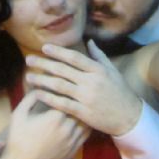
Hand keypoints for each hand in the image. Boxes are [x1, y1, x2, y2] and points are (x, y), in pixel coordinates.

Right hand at [0, 91, 89, 158]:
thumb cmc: (18, 138)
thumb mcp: (19, 114)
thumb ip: (30, 97)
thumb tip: (40, 85)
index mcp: (54, 117)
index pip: (67, 97)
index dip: (67, 90)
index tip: (65, 84)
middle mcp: (67, 128)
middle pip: (79, 108)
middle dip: (76, 100)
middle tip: (75, 93)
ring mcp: (72, 141)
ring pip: (85, 121)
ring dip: (83, 112)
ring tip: (81, 105)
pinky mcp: (73, 151)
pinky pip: (86, 134)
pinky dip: (85, 125)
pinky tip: (82, 120)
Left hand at [25, 41, 142, 136]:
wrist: (129, 117)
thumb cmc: (120, 91)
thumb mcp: (112, 70)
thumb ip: (99, 56)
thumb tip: (89, 41)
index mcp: (98, 70)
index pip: (74, 57)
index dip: (58, 52)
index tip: (44, 47)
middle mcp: (91, 82)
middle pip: (63, 70)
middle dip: (44, 64)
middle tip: (28, 60)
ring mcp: (86, 98)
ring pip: (59, 86)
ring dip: (42, 80)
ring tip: (28, 77)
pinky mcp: (83, 113)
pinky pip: (62, 104)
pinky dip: (48, 98)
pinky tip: (37, 94)